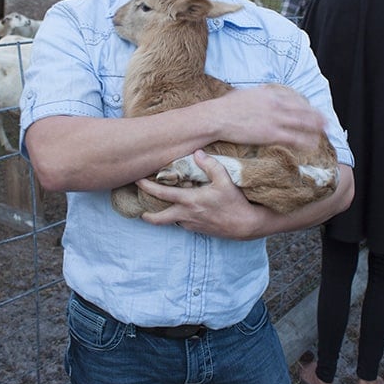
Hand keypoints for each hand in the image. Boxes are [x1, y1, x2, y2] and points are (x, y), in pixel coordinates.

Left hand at [137, 150, 261, 238]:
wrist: (246, 224)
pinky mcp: (199, 230)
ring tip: (158, 209)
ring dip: (163, 216)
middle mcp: (187, 215)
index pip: (162, 194)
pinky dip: (178, 218)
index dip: (147, 187)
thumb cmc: (235, 201)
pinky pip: (183, 224)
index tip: (137, 180)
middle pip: (159, 219)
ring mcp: (192, 224)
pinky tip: (182, 211)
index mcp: (190, 200)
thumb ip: (210, 165)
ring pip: (171, 222)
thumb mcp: (225, 180)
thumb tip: (197, 153)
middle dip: (147, 215)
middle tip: (140, 210)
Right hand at [214, 84, 325, 150]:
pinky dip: (305, 141)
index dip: (305, 104)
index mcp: (269, 93)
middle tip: (327, 120)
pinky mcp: (271, 134)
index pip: (293, 98)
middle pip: (302, 109)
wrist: (217, 117)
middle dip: (316, 115)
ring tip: (326, 131)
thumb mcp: (245, 93)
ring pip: (302, 123)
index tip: (310, 108)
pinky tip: (312, 144)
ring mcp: (275, 119)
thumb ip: (258, 94)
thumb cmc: (226, 107)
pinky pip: (293, 138)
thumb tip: (262, 93)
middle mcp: (276, 104)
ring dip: (316, 127)